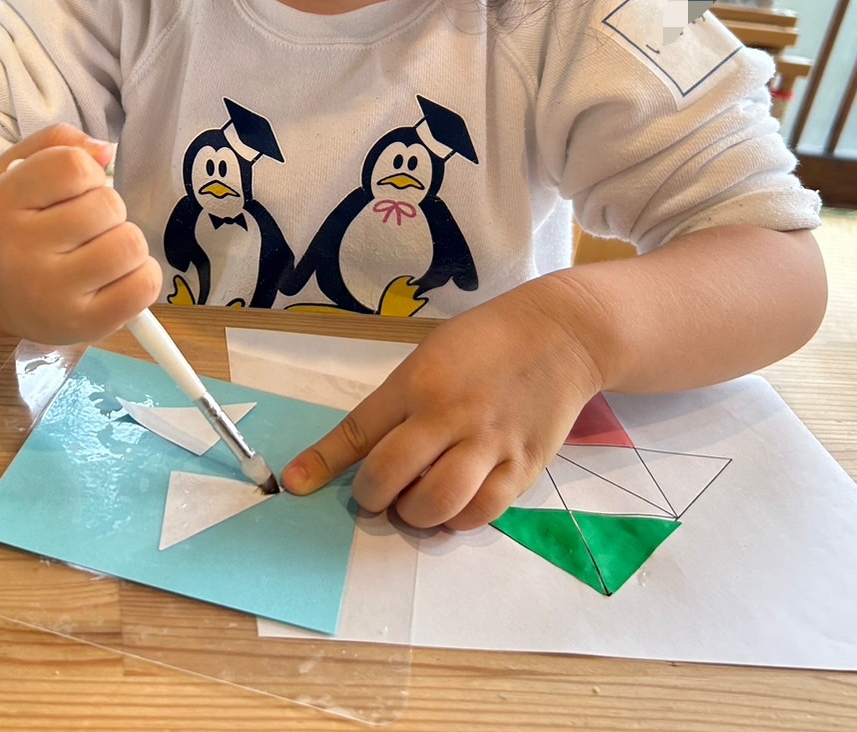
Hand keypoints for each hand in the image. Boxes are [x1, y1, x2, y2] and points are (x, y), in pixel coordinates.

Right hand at [0, 124, 161, 343]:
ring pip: (130, 244)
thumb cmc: (18, 223)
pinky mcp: (82, 326)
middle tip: (84, 228)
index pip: (73, 166)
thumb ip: (59, 143)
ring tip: (97, 251)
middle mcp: (15, 253)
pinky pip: (144, 285)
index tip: (73, 190)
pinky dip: (142, 275)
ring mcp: (48, 295)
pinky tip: (114, 277)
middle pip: (108, 205)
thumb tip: (105, 152)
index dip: (87, 172)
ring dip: (125, 241)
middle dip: (108, 210)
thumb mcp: (19, 170)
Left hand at [280, 279, 604, 529]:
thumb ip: (397, 404)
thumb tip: (365, 453)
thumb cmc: (484, 342)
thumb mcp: (428, 357)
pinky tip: (452, 508)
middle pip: (390, 474)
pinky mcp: (524, 467)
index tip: (295, 484)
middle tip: (376, 496)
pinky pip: (482, 512)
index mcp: (418, 382)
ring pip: (436, 503)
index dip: (322, 463)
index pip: (359, 430)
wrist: (560, 334)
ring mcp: (490, 443)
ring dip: (414, 516)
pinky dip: (458, 521)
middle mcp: (450, 414)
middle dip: (372, 497)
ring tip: (413, 505)